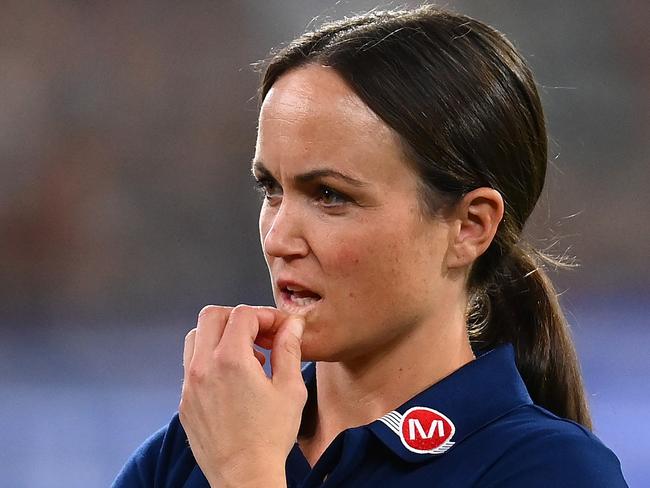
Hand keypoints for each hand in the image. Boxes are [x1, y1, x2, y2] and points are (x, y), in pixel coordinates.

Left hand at [179, 305, 306, 487]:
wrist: (244, 477)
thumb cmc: (270, 437)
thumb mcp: (290, 389)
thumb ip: (289, 349)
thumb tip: (291, 325)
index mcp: (230, 360)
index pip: (243, 314)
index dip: (266, 315)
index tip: (279, 328)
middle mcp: (203, 367)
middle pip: (212, 316)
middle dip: (239, 318)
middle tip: (261, 334)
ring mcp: (189, 385)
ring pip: (196, 337)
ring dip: (221, 336)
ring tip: (247, 356)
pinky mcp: (185, 401)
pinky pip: (192, 365)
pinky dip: (211, 359)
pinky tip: (234, 379)